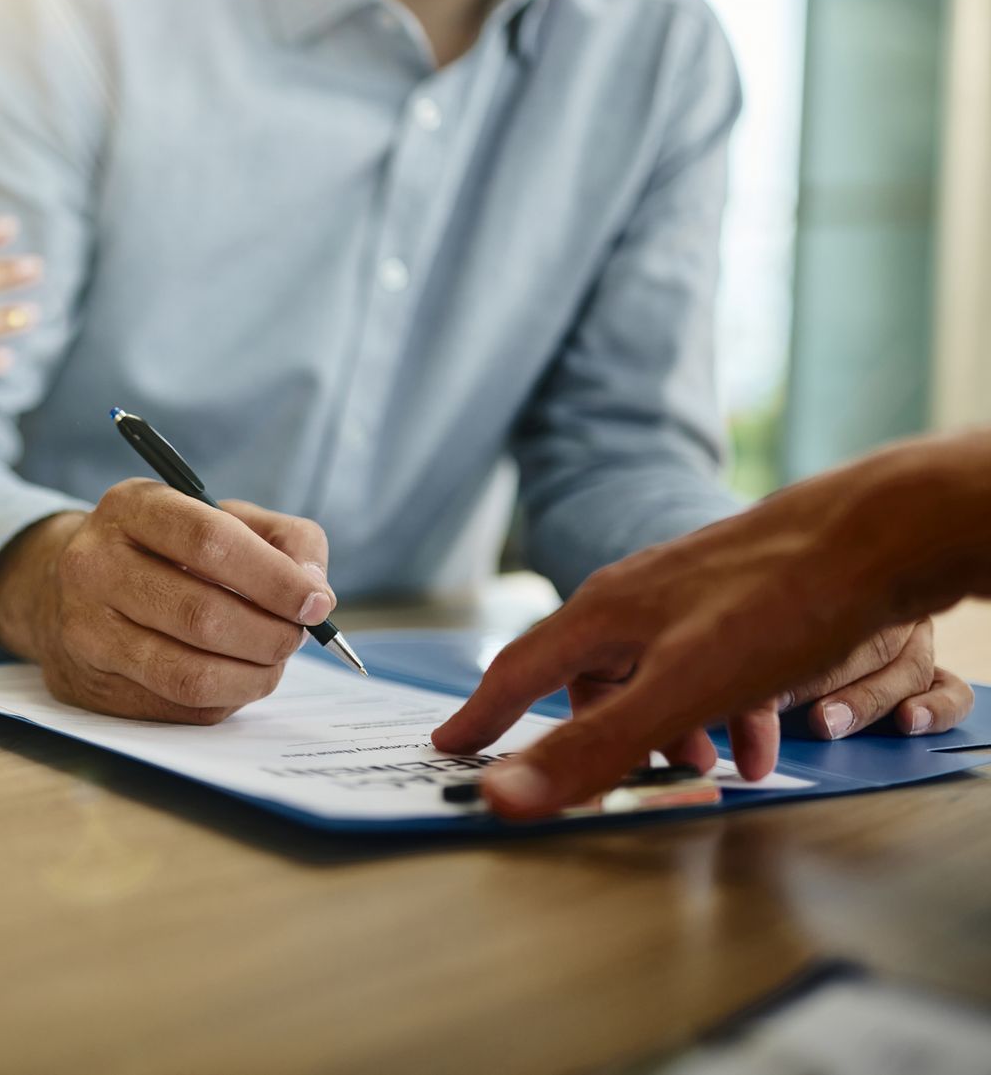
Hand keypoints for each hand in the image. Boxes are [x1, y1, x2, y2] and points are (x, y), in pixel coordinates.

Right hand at [0, 480, 337, 723]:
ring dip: (252, 675)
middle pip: (201, 614)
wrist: (70, 590)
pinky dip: (223, 697)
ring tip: (272, 661)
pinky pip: (176, 706)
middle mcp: (94, 564)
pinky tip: (233, 677)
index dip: (273, 577)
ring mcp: (83, 629)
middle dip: (269, 634)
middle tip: (296, 636)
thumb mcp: (219, 517)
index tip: (315, 603)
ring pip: (188, 672)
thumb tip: (314, 590)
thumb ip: (283, 539)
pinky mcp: (88, 684)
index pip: (209, 541)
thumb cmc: (165, 552)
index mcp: (131, 507)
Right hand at [431, 486, 974, 818]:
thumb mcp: (678, 693)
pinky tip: (761, 724)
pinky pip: (704, 657)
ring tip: (719, 764)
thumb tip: (498, 796)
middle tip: (632, 779)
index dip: (484, 716)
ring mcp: (685, 587)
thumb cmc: (779, 605)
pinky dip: (719, 704)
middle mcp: (633, 593)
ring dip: (675, 727)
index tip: (450, 745)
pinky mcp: (735, 589)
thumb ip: (590, 748)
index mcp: (602, 614)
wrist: (879, 532)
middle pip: (589, 676)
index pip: (519, 670)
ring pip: (654, 669)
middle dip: (606, 737)